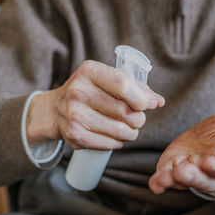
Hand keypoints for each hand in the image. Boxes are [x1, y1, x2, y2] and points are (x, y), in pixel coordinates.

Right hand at [26, 60, 164, 148]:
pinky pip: (110, 143)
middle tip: (136, 118)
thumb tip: (158, 102)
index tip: (147, 105)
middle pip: (126, 112)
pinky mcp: (75, 135)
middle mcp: (78, 91)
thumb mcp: (108, 80)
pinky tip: (114, 136)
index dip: (142, 99)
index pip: (124, 86)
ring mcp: (75, 114)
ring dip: (131, 132)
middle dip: (139, 118)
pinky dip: (119, 142)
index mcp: (90, 71)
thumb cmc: (91, 92)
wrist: (55, 110)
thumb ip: (136, 88)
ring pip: (121, 131)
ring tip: (127, 128)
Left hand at [148, 99, 214, 193]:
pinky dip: (160, 183)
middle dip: (194, 176)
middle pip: (205, 180)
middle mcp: (210, 172)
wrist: (201, 140)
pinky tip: (155, 184)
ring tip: (166, 176)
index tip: (209, 162)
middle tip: (183, 170)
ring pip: (184, 182)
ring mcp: (191, 174)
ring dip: (175, 180)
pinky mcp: (172, 173)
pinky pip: (166, 181)